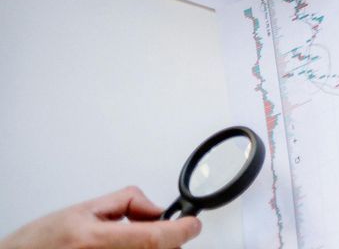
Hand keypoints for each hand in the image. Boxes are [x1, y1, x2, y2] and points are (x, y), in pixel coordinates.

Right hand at [1, 187, 200, 248]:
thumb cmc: (36, 245)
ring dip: (151, 248)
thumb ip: (125, 204)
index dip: (181, 229)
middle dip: (166, 239)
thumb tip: (156, 209)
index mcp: (95, 240)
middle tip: (156, 228)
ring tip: (126, 241)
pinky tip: (123, 248)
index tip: (192, 223)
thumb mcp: (82, 211)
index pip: (155, 237)